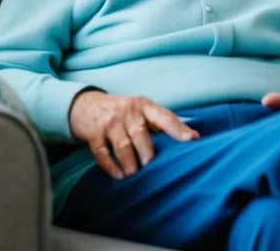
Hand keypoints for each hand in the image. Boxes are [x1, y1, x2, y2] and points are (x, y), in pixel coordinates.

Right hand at [68, 90, 198, 179]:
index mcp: (143, 105)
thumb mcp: (141, 109)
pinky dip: (110, 166)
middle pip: (139, 132)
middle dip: (146, 150)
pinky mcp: (93, 134)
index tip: (191, 140)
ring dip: (129, 162)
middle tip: (150, 164)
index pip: (163, 116)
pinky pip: (102, 152)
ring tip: (133, 174)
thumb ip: (163, 121)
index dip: (177, 128)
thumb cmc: (121, 111)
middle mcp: (126, 111)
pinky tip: (119, 175)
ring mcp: (109, 122)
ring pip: (121, 145)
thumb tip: (195, 136)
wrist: (84, 105)